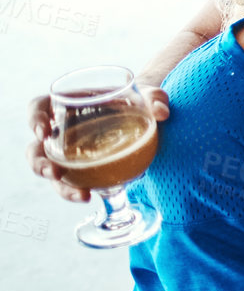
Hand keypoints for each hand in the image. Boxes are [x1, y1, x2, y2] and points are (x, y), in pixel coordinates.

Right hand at [28, 87, 169, 201]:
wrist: (144, 119)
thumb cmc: (138, 101)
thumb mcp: (148, 95)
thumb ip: (155, 98)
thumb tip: (162, 112)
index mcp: (68, 104)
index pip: (38, 107)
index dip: (34, 118)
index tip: (43, 131)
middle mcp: (60, 131)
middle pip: (36, 148)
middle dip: (39, 163)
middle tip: (54, 172)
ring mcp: (67, 153)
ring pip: (51, 171)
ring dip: (59, 186)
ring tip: (80, 195)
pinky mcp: (80, 170)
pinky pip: (71, 183)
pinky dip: (77, 191)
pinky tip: (93, 196)